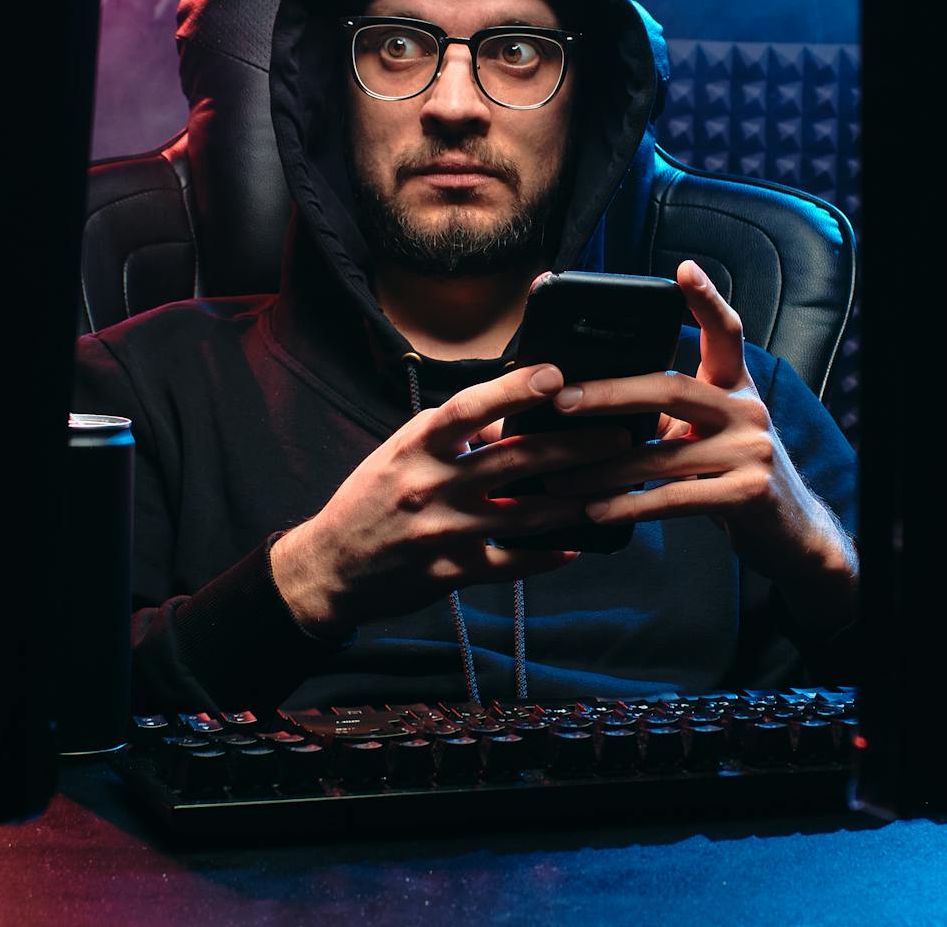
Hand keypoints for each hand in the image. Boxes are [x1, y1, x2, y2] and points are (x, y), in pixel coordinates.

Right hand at [269, 363, 628, 637]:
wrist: (329, 566)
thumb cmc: (370, 499)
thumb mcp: (399, 452)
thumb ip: (450, 435)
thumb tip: (508, 416)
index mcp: (415, 446)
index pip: (470, 407)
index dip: (515, 388)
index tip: (556, 374)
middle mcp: (430, 484)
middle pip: (515, 459)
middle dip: (575, 446)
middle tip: (618, 435)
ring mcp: (443, 532)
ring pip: (526, 514)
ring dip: (575, 499)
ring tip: (613, 486)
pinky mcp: (451, 572)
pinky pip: (512, 563)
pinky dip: (548, 555)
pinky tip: (576, 545)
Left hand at [539, 261, 857, 607]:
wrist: (788, 530)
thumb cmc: (728, 472)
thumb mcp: (706, 431)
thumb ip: (665, 412)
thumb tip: (586, 398)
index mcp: (735, 385)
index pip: (726, 332)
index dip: (706, 299)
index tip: (682, 270)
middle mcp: (748, 410)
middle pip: (672, 389)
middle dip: (610, 393)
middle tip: (561, 400)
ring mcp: (753, 451)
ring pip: (664, 455)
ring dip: (603, 469)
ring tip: (557, 477)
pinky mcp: (749, 494)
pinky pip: (677, 498)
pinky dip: (630, 506)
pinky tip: (596, 511)